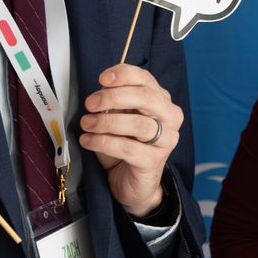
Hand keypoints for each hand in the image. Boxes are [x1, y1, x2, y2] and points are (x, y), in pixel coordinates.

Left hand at [80, 62, 183, 217]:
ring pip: (139, 124)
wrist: (130, 182)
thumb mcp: (118, 117)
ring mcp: (166, 140)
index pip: (145, 79)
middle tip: (91, 103)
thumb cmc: (124, 145)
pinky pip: (128, 148)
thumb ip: (114, 102)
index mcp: (162, 100)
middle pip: (146, 98)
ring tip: (87, 124)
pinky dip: (103, 142)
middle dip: (114, 97)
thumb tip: (101, 90)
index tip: (102, 79)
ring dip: (107, 122)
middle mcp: (170, 118)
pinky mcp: (154, 161)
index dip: (124, 75)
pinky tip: (88, 141)